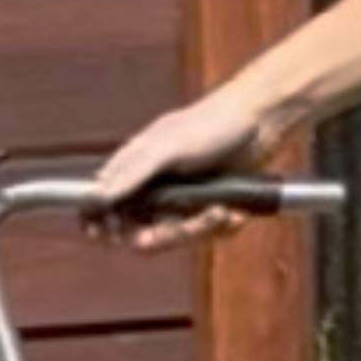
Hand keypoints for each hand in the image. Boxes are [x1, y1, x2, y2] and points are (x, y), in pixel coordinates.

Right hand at [86, 78, 291, 246]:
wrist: (262, 122)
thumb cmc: (210, 124)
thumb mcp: (167, 146)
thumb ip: (133, 172)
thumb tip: (98, 195)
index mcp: (135, 170)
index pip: (104, 205)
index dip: (102, 226)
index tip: (109, 237)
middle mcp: (155, 189)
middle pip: (141, 233)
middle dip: (166, 236)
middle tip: (186, 226)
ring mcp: (182, 202)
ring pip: (178, 237)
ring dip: (202, 229)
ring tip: (223, 210)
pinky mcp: (208, 210)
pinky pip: (206, 235)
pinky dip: (222, 226)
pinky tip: (236, 212)